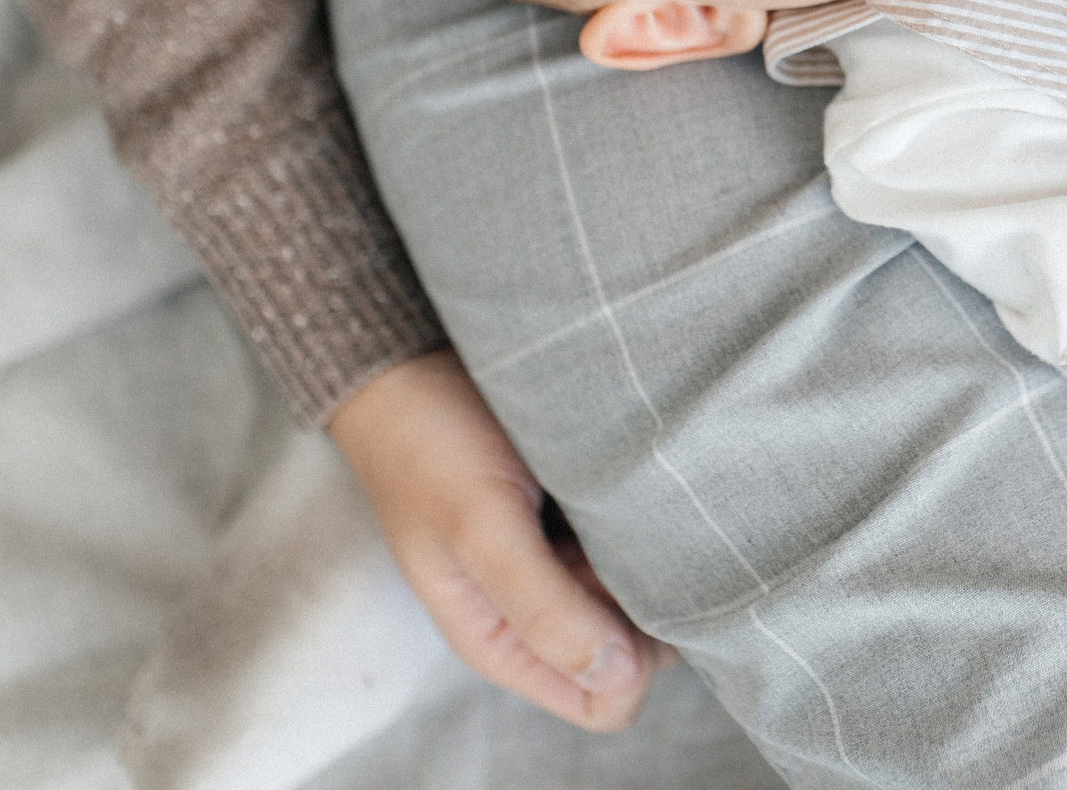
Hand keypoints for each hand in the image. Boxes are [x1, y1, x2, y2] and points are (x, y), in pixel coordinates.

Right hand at [327, 350, 672, 731]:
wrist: (412, 365)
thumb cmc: (432, 445)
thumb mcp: (480, 528)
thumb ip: (542, 608)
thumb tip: (618, 677)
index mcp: (504, 641)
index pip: (606, 701)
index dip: (632, 655)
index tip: (617, 581)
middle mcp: (541, 615)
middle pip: (641, 653)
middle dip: (651, 604)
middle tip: (619, 527)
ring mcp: (566, 567)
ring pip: (648, 598)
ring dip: (654, 559)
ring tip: (623, 495)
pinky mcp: (583, 520)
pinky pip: (642, 544)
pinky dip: (649, 522)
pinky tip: (631, 477)